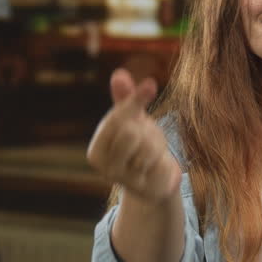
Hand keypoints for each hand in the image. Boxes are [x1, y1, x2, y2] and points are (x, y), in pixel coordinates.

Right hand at [87, 69, 181, 204]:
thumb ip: (124, 98)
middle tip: (146, 136)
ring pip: (148, 148)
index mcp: (96, 150)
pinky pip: (162, 163)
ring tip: (153, 151)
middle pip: (131, 133)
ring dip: (158, 145)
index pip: (116, 118)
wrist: (154, 179)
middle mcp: (106, 168)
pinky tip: (159, 166)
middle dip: (145, 130)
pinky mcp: (148, 188)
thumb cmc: (139, 144)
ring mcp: (126, 181)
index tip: (151, 84)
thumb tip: (119, 74)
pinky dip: (165, 160)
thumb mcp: (131, 120)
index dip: (135, 100)